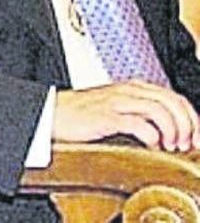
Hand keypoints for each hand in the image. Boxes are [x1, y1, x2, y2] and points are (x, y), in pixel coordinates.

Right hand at [53, 82, 199, 150]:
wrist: (48, 113)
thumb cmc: (81, 115)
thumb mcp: (117, 108)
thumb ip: (141, 112)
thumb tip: (170, 131)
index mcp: (134, 88)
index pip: (176, 98)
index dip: (193, 119)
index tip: (197, 139)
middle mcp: (128, 90)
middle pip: (173, 103)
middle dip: (188, 126)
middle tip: (187, 145)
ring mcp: (117, 101)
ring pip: (161, 110)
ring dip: (173, 131)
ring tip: (170, 146)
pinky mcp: (106, 116)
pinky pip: (139, 123)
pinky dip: (152, 136)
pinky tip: (151, 145)